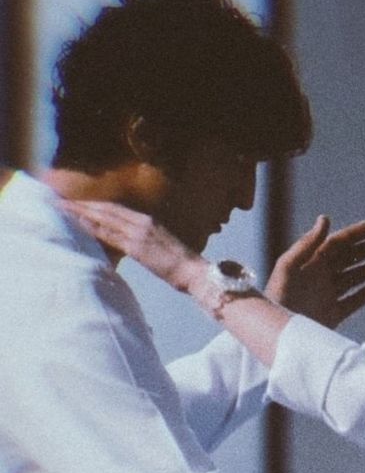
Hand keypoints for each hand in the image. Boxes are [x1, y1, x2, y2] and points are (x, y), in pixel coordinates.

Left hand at [60, 199, 205, 290]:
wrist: (194, 271)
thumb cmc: (180, 265)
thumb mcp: (161, 247)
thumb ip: (145, 241)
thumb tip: (131, 244)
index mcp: (149, 221)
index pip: (116, 209)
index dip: (95, 204)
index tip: (78, 202)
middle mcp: (143, 222)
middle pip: (107, 209)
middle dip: (83, 204)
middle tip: (61, 200)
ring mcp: (139, 233)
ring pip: (105, 218)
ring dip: (82, 212)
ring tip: (63, 208)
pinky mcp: (137, 247)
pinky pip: (111, 235)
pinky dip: (94, 227)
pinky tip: (80, 224)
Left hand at [265, 216, 364, 327]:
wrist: (276, 334)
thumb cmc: (276, 298)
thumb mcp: (288, 267)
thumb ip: (306, 244)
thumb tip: (325, 218)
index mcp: (309, 264)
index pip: (335, 243)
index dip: (354, 234)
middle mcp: (319, 278)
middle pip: (346, 259)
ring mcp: (326, 297)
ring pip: (352, 279)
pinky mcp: (331, 316)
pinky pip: (353, 302)